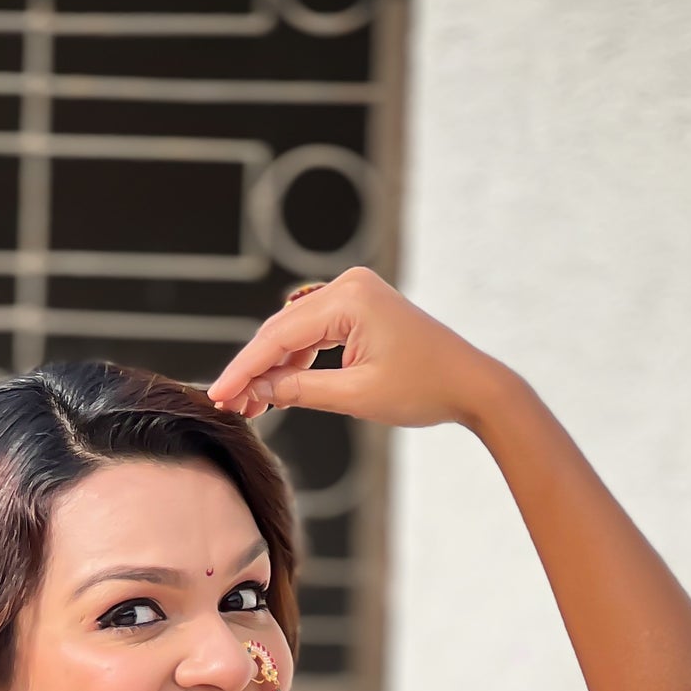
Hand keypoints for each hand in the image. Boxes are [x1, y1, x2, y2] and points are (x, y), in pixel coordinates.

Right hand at [208, 267, 503, 429]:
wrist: (471, 384)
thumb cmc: (424, 388)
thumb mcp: (356, 396)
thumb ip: (299, 391)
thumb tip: (256, 393)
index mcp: (349, 299)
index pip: (279, 336)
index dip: (244, 369)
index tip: (218, 396)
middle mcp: (349, 285)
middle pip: (282, 330)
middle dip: (254, 369)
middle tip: (228, 405)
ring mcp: (355, 293)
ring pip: (295, 332)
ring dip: (273, 368)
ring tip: (250, 406)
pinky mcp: (360, 307)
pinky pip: (315, 332)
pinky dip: (296, 361)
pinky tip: (277, 389)